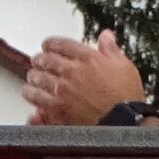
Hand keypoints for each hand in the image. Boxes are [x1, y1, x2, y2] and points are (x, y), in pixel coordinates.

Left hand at [24, 28, 143, 124]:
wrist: (125, 122)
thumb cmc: (126, 97)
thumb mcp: (124, 66)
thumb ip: (111, 49)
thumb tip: (106, 36)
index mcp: (87, 59)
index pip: (61, 45)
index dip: (51, 43)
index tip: (47, 45)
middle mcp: (71, 73)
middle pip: (45, 61)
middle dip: (39, 60)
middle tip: (37, 61)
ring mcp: (62, 93)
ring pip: (38, 82)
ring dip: (33, 81)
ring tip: (32, 81)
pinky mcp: (58, 112)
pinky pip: (39, 105)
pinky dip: (35, 105)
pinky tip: (34, 106)